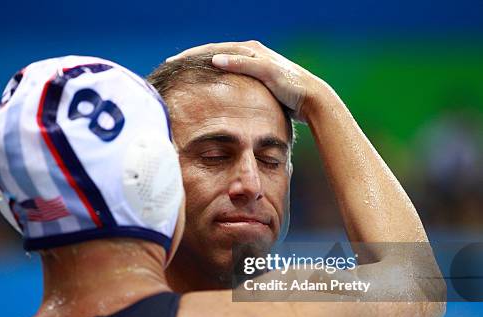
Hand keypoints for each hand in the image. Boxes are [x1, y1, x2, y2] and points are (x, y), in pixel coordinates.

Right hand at [167, 40, 331, 120]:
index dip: (192, 56)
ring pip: (221, 66)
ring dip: (203, 70)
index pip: (213, 49)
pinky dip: (216, 80)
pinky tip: (208, 89)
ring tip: (185, 77)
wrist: (312, 99)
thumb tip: (215, 59)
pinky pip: (230, 77)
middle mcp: (251, 54)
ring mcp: (254, 66)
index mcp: (250, 49)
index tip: (173, 62)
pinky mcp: (258, 79)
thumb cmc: (291, 86)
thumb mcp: (267, 73)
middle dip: (193, 61)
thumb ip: (242, 65)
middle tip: (173, 68)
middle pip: (214, 54)